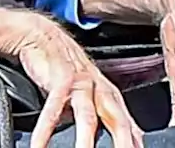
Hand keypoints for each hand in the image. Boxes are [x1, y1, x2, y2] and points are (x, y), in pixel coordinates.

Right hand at [19, 18, 142, 147]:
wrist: (44, 36)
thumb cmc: (64, 68)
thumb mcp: (84, 94)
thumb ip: (93, 116)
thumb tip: (95, 139)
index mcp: (108, 95)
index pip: (128, 126)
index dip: (136, 143)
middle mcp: (99, 89)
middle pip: (118, 121)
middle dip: (124, 143)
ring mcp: (81, 84)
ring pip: (87, 118)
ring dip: (86, 142)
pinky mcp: (60, 80)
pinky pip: (52, 109)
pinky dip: (44, 131)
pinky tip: (39, 146)